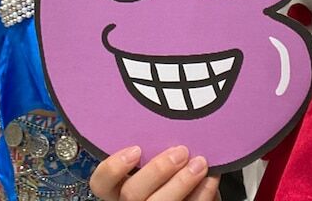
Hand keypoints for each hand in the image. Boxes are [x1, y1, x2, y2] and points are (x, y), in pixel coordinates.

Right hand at [90, 145, 218, 200]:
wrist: (191, 194)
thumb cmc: (168, 171)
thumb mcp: (152, 157)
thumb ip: (151, 147)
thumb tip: (165, 118)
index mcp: (117, 188)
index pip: (101, 182)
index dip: (113, 167)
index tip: (136, 149)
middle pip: (132, 194)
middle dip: (158, 171)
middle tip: (180, 151)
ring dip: (182, 182)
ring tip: (200, 163)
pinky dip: (203, 193)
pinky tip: (210, 178)